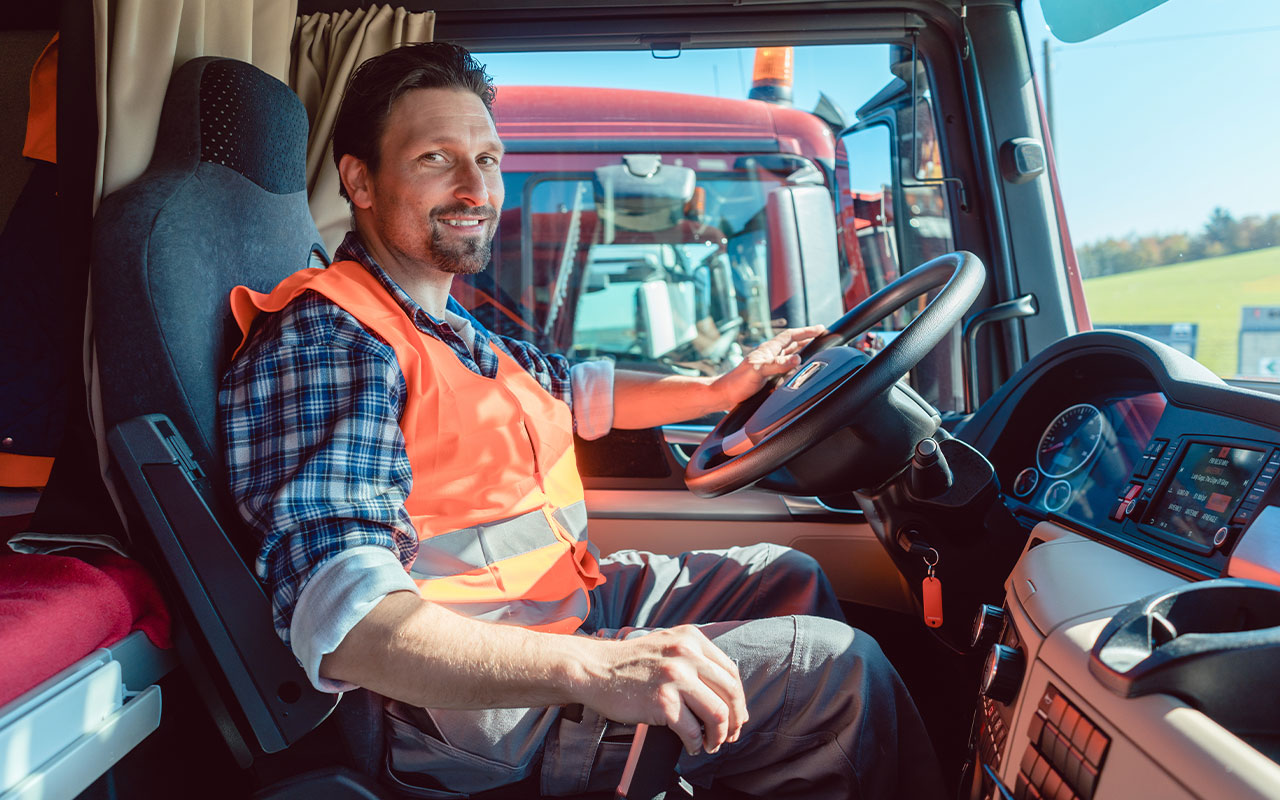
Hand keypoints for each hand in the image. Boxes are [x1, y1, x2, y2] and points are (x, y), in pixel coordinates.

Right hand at [577, 626, 747, 755]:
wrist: (594, 669)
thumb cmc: (628, 663)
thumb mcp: (667, 645)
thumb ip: (694, 659)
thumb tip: (723, 694)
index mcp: (692, 639)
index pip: (731, 672)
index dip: (738, 700)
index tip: (737, 715)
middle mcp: (687, 654)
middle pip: (730, 693)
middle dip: (735, 720)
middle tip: (730, 735)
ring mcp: (676, 677)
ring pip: (718, 714)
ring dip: (719, 736)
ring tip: (711, 744)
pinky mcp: (663, 702)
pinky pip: (693, 731)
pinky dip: (696, 744)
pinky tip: (691, 746)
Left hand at [712, 325, 825, 407]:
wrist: (724, 396)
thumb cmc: (737, 382)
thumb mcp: (758, 371)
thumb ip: (778, 364)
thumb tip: (797, 358)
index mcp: (768, 350)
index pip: (791, 336)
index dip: (806, 331)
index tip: (820, 329)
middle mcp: (769, 356)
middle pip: (792, 343)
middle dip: (807, 339)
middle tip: (822, 337)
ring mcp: (769, 366)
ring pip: (789, 355)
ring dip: (802, 351)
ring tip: (815, 349)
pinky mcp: (768, 377)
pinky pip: (786, 368)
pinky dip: (795, 367)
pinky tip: (798, 371)